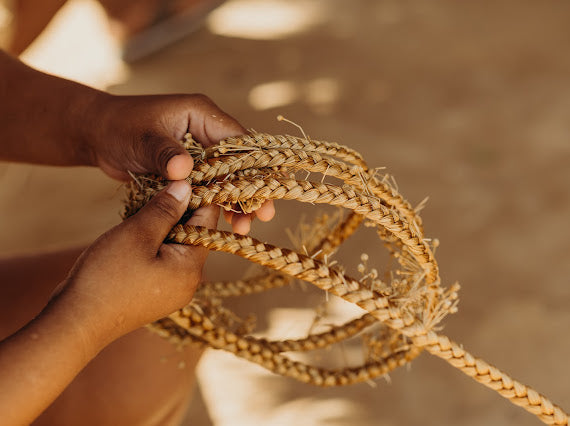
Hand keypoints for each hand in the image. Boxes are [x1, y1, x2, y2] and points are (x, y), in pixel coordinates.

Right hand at [55, 180, 212, 344]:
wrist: (77, 322)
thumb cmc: (107, 276)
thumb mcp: (137, 234)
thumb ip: (165, 209)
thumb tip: (187, 186)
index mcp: (191, 267)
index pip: (207, 221)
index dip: (196, 196)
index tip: (181, 177)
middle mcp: (189, 282)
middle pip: (194, 234)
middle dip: (177, 212)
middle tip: (156, 193)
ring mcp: (173, 291)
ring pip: (177, 247)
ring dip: (163, 228)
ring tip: (142, 214)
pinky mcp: (156, 295)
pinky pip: (164, 262)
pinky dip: (154, 246)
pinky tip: (136, 236)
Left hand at [88, 93, 273, 233]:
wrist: (98, 134)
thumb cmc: (119, 127)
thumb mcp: (141, 138)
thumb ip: (164, 152)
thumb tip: (183, 170)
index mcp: (202, 116)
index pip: (239, 141)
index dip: (255, 167)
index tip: (265, 192)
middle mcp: (207, 133)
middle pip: (239, 163)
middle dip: (249, 190)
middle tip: (261, 216)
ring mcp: (199, 153)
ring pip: (226, 179)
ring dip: (234, 202)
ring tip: (241, 228)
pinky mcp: (189, 170)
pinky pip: (209, 188)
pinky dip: (215, 205)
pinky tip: (224, 223)